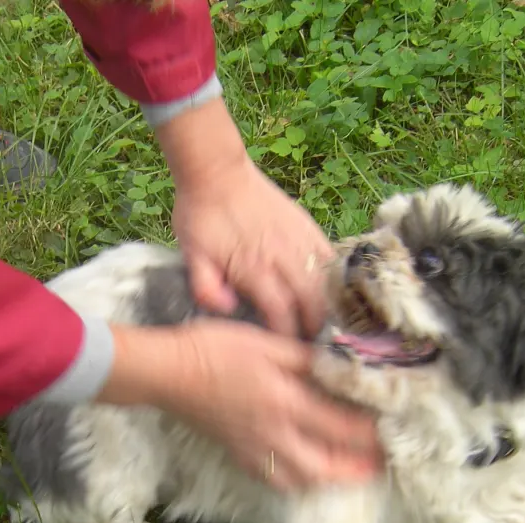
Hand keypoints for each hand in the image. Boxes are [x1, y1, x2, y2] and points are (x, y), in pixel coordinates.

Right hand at [152, 319, 380, 489]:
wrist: (167, 371)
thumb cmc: (216, 348)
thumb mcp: (268, 342)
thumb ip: (308, 358)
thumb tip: (342, 367)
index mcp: (286, 402)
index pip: (342, 427)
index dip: (372, 433)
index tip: (394, 429)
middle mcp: (274, 434)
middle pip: (326, 467)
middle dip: (357, 470)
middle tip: (380, 466)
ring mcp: (254, 450)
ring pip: (300, 481)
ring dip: (329, 480)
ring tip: (349, 472)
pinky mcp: (238, 454)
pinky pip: (274, 480)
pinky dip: (297, 482)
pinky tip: (305, 472)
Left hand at [173, 158, 331, 338]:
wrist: (217, 173)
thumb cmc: (201, 217)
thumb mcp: (191, 255)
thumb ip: (206, 288)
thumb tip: (228, 309)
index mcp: (253, 268)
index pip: (280, 312)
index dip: (287, 334)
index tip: (286, 347)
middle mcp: (281, 256)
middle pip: (311, 301)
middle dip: (313, 326)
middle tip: (310, 340)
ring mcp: (298, 240)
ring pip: (325, 282)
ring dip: (327, 305)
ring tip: (323, 320)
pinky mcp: (307, 226)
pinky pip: (329, 257)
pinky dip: (333, 277)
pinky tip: (331, 290)